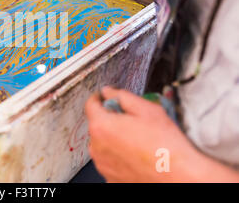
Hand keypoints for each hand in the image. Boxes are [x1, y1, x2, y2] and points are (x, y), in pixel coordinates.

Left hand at [85, 87, 205, 181]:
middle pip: (97, 124)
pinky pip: (109, 160)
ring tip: (137, 140)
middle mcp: (97, 147)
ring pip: (102, 143)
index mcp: (102, 126)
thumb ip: (122, 96)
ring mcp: (102, 164)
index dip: (100, 97)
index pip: (91, 104)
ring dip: (113, 138)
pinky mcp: (109, 177)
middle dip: (110, 119)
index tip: (105, 97)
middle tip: (131, 120)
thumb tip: (109, 91)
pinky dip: (118, 155)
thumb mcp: (146, 109)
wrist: (179, 176)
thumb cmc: (165, 145)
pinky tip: (135, 154)